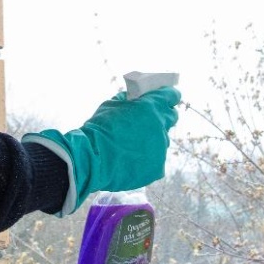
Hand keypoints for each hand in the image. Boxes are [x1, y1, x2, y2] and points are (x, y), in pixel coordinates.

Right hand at [23, 85, 179, 214]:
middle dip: (162, 117)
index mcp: (151, 106)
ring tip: (132, 145)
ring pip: (162, 141)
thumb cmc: (99, 129)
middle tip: (148, 121)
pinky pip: (156, 160)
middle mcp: (161, 126)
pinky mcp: (157, 167)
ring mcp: (161, 148)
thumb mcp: (111, 104)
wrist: (91, 158)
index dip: (168, 96)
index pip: (171, 95)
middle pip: (170, 117)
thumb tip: (135, 98)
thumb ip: (128, 100)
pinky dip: (147, 159)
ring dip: (153, 140)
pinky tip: (131, 160)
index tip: (165, 98)